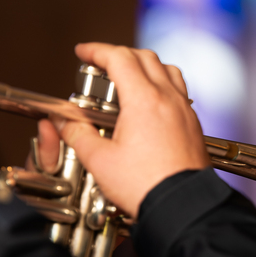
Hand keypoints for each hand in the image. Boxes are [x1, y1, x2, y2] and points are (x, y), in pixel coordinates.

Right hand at [35, 42, 209, 216]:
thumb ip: (77, 134)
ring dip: (144, 64)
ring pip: (166, 69)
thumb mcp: (100, 161)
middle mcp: (168, 99)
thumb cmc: (147, 187)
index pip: (119, 58)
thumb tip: (62, 121)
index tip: (83, 52)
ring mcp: (184, 110)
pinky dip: (162, 83)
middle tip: (100, 63)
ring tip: (127, 76)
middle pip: (144, 57)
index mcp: (144, 100)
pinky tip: (151, 101)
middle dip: (118, 54)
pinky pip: (178, 89)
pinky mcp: (192, 124)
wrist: (182, 206)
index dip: (97, 50)